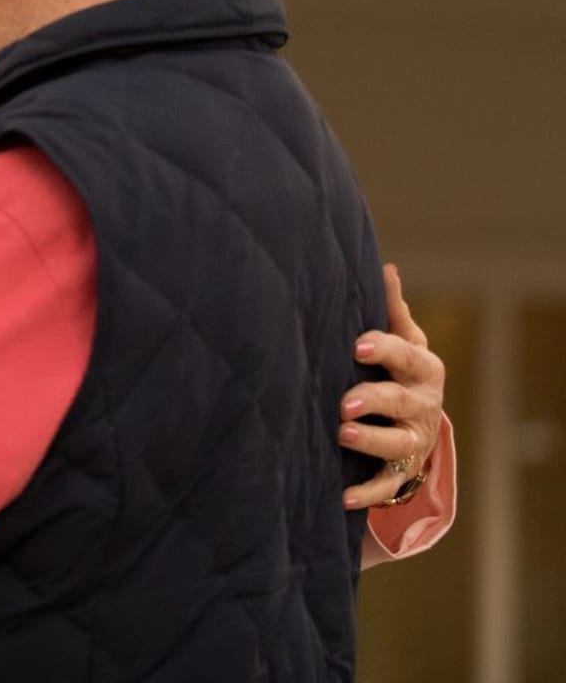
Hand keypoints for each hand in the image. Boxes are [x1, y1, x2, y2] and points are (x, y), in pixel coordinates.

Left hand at [340, 264, 445, 509]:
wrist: (417, 423)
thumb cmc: (400, 371)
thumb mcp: (404, 341)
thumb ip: (392, 311)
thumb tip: (386, 267)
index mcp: (422, 370)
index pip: (407, 356)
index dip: (384, 349)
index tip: (357, 344)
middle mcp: (422, 406)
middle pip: (399, 401)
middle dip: (373, 399)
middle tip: (344, 401)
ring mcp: (414, 442)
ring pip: (396, 444)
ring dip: (370, 440)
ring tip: (341, 433)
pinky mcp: (402, 472)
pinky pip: (386, 486)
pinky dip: (365, 494)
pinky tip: (341, 496)